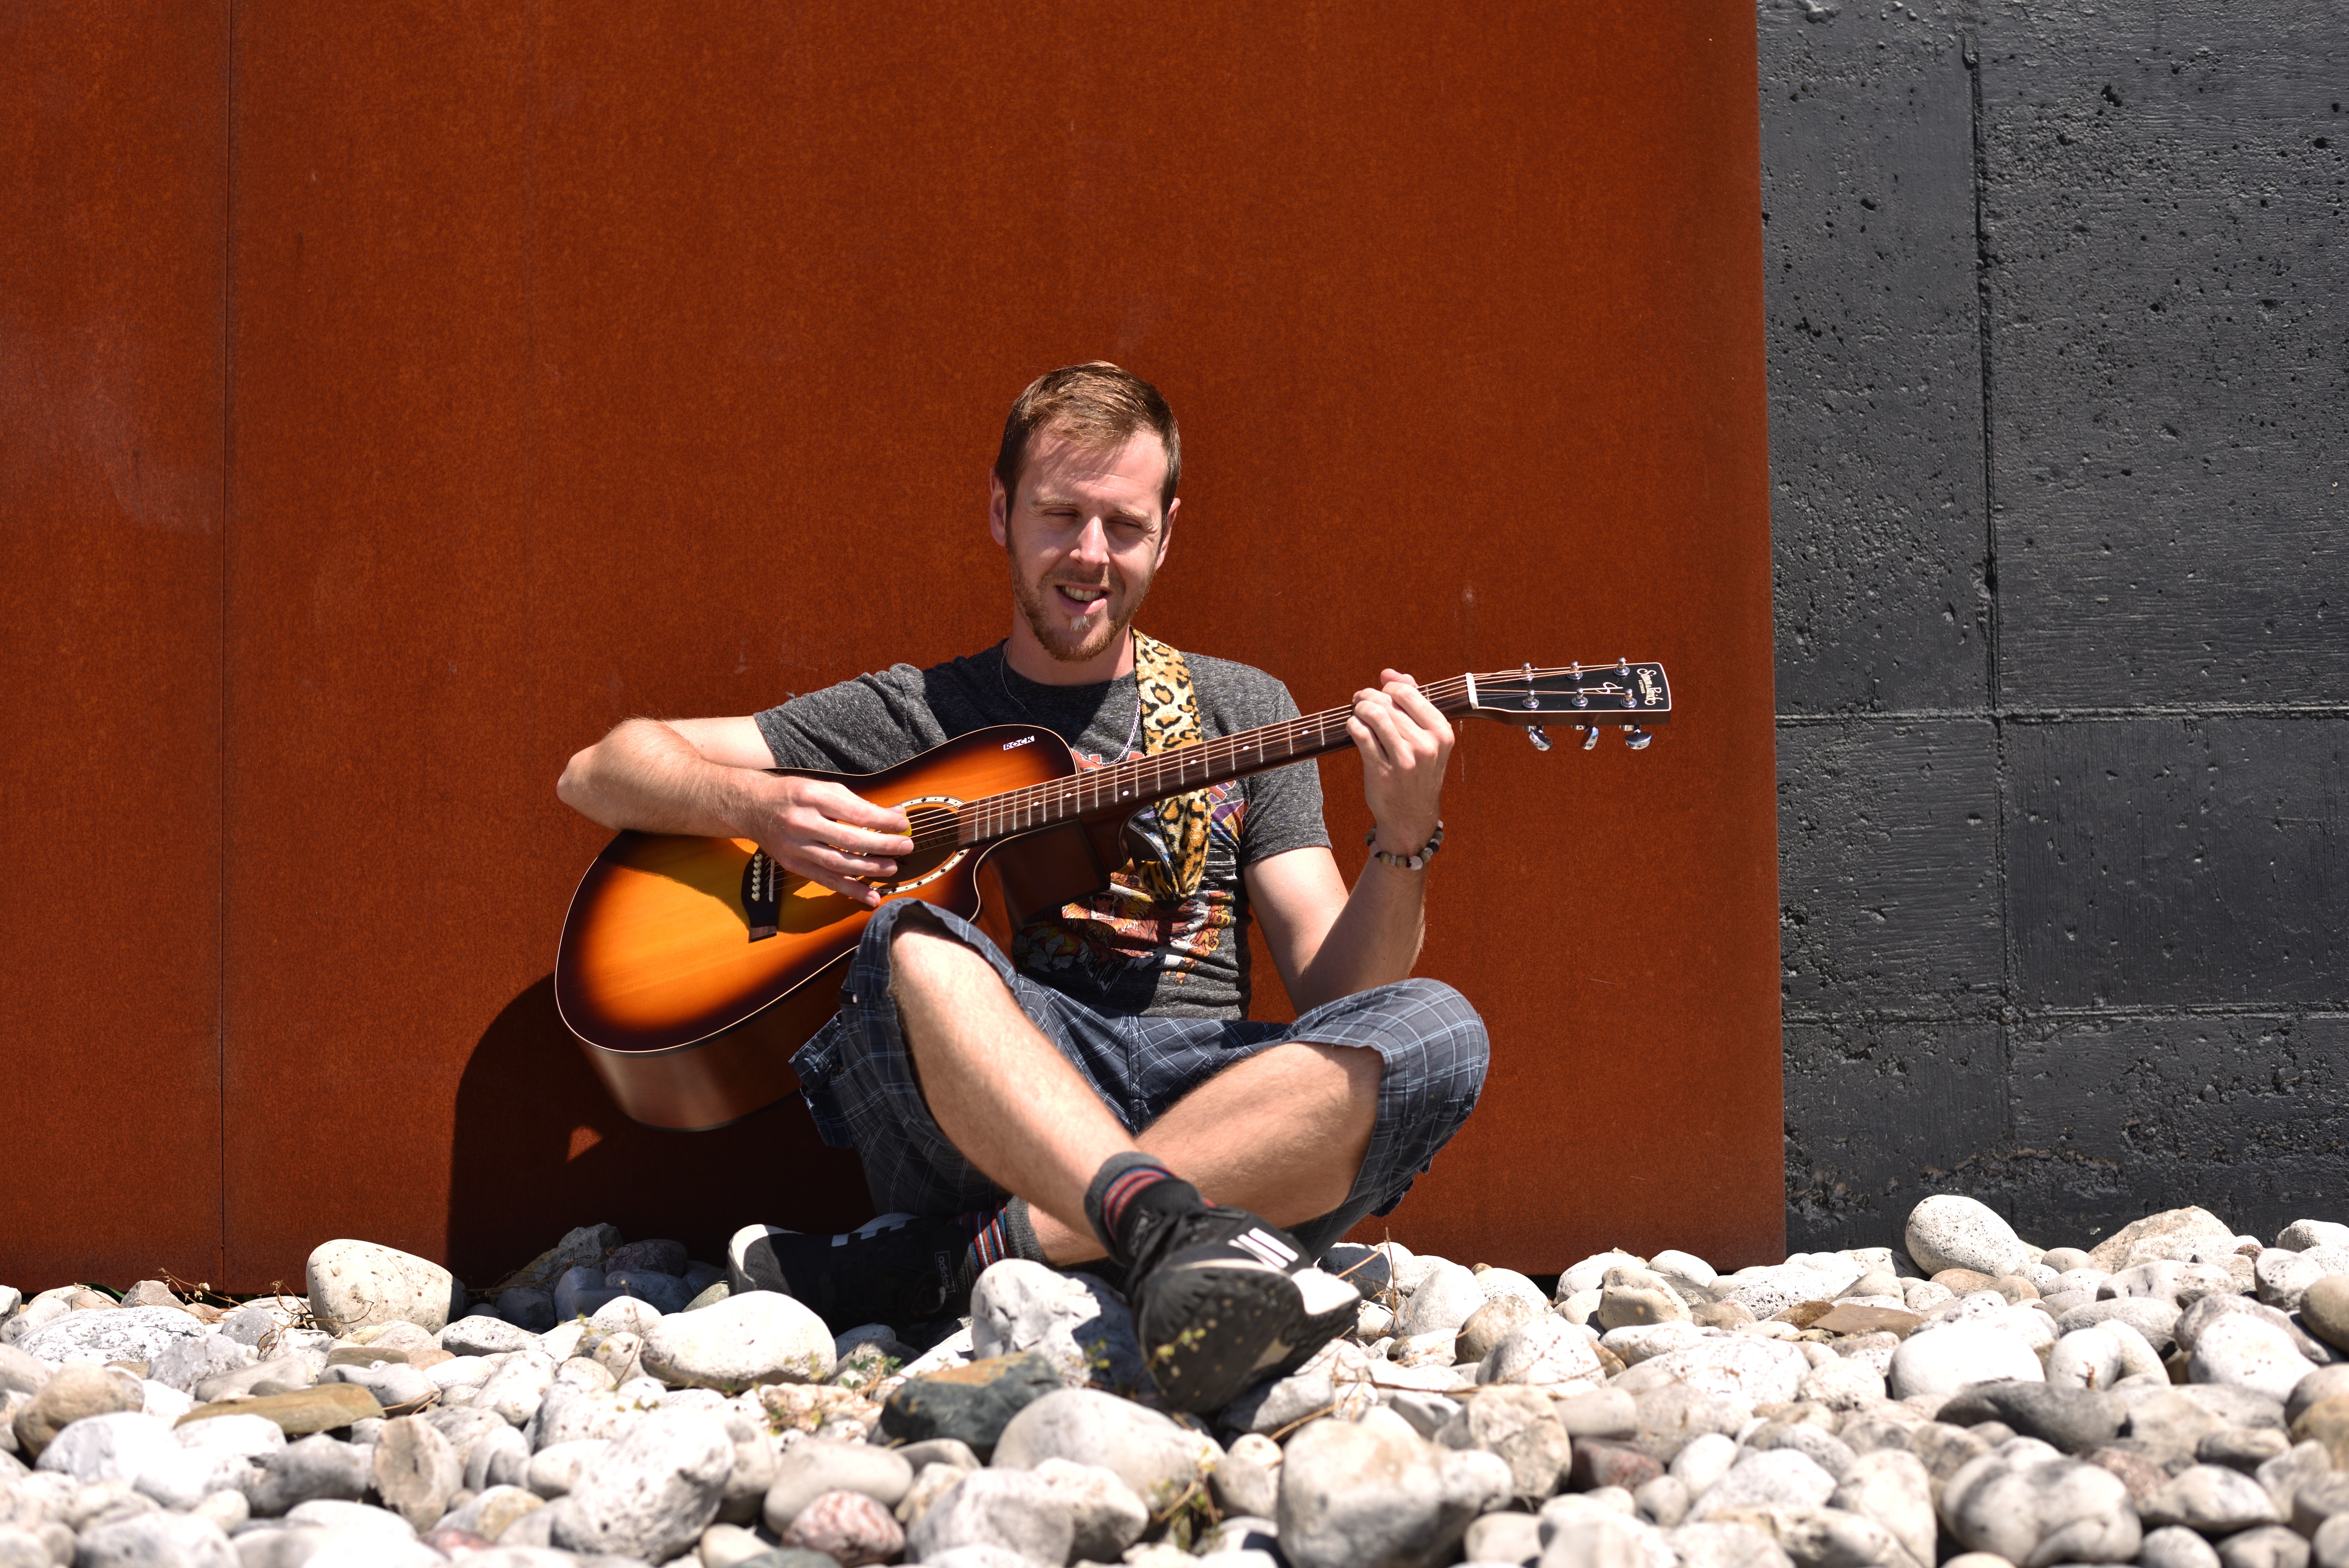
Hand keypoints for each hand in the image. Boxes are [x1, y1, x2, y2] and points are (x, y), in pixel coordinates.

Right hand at [732, 774, 914, 907]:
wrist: (751, 807)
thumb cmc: (793, 795)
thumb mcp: (824, 788)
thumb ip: (859, 803)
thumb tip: (895, 815)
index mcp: (812, 797)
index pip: (855, 812)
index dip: (882, 821)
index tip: (903, 824)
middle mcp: (801, 823)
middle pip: (848, 839)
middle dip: (881, 845)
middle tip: (905, 847)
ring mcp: (795, 847)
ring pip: (838, 864)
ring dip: (869, 870)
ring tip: (892, 869)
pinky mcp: (793, 865)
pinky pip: (825, 881)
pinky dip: (850, 890)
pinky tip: (870, 897)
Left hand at [1347, 668, 1452, 858]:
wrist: (1412, 817)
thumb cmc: (1418, 771)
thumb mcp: (1428, 738)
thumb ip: (1413, 701)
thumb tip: (1389, 673)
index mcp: (1442, 733)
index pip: (1409, 693)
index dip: (1389, 686)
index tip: (1381, 690)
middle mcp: (1426, 746)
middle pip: (1388, 703)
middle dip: (1369, 696)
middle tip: (1360, 700)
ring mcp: (1404, 760)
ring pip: (1374, 716)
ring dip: (1360, 708)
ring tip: (1357, 711)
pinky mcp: (1382, 772)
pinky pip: (1361, 735)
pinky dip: (1353, 725)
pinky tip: (1353, 727)